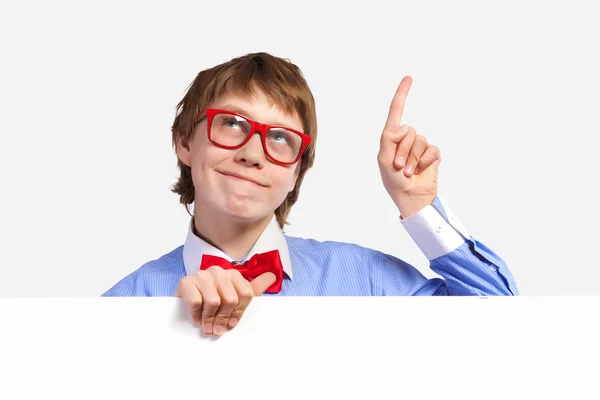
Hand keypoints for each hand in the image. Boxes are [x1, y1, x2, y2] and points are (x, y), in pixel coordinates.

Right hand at [175, 267, 275, 335]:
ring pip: (214, 301)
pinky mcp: (186, 281)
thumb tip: (272, 277)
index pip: (246, 294)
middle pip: (231, 299)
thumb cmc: (213, 299)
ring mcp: (202, 275)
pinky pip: (196, 302)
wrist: (184, 298)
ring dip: (209, 319)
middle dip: (224, 318)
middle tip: (217, 329)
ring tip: (207, 326)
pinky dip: (196, 314)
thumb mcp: (235, 294)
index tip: (233, 323)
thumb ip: (254, 287)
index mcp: (233, 274)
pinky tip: (197, 318)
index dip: (240, 312)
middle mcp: (219, 271)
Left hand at [377, 76, 440, 217]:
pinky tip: (421, 171)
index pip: (397, 112)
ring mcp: (420, 146)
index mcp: (392, 138)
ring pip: (420, 141)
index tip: (409, 77)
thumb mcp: (384, 159)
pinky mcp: (433, 154)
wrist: (410, 197)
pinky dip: (425, 162)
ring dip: (413, 159)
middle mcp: (406, 139)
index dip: (402, 95)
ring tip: (408, 171)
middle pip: (408, 130)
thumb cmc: (393, 181)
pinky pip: (431, 149)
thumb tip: (405, 126)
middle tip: (398, 167)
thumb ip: (390, 138)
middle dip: (403, 150)